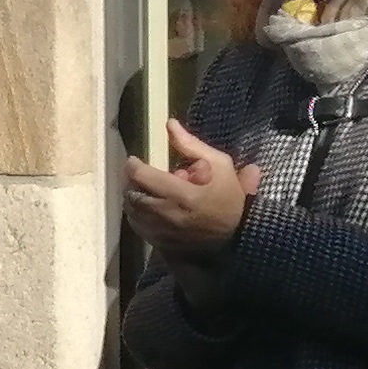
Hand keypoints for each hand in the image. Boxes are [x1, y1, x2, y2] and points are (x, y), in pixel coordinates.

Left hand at [124, 120, 257, 263]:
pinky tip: (151, 208)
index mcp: (184, 196)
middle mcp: (168, 216)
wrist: (235, 239)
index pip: (144, 177)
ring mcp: (161, 233)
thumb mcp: (220, 166)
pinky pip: (137, 225)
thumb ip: (192, 145)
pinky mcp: (158, 244)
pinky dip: (138, 214)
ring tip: (149, 191)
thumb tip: (170, 124)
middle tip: (142, 176)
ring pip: (131, 210)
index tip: (135, 161)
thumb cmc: (229, 200)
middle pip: (132, 194)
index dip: (134, 166)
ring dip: (135, 197)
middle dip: (134, 183)